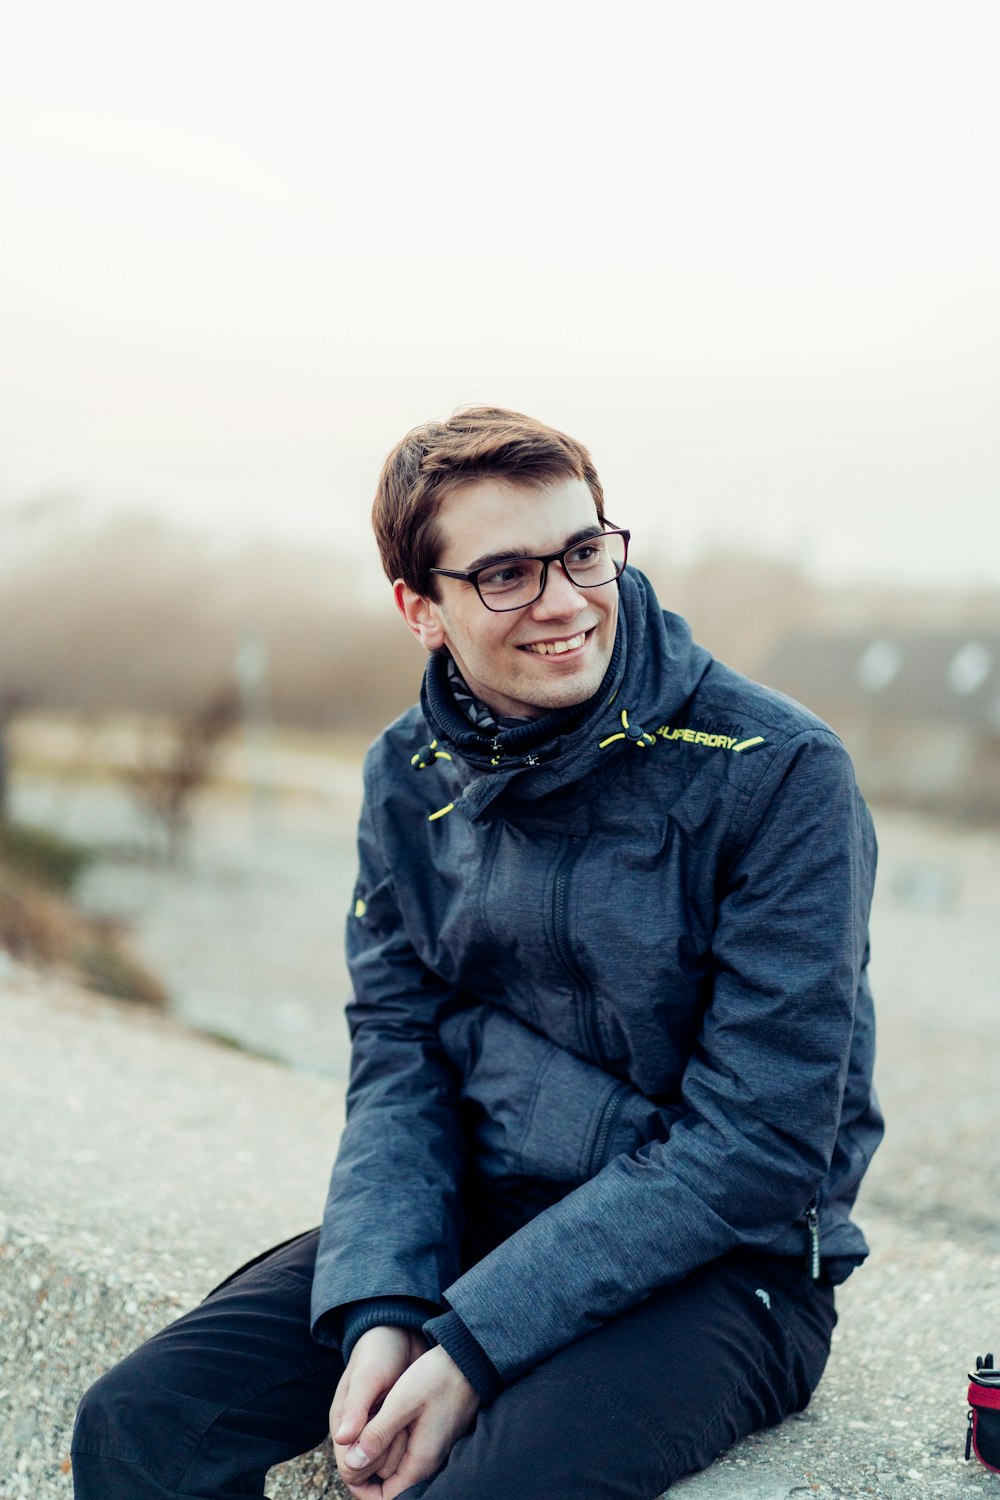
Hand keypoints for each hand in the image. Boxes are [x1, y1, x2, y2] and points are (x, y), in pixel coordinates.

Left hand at [335, 1344, 479, 1498]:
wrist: (470, 1358)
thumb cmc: (437, 1377)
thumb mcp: (401, 1402)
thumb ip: (377, 1434)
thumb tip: (352, 1464)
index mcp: (420, 1461)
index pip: (387, 1498)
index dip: (363, 1488)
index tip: (349, 1463)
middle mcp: (429, 1461)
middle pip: (390, 1482)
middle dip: (368, 1467)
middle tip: (353, 1441)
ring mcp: (433, 1448)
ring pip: (398, 1464)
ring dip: (379, 1451)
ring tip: (366, 1426)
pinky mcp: (435, 1434)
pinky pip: (408, 1448)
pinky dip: (392, 1439)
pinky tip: (384, 1418)